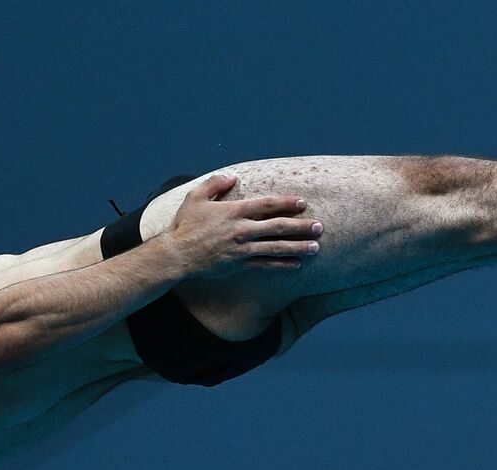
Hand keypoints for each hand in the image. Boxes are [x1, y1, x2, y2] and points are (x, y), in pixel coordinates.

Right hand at [166, 174, 323, 277]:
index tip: (302, 203)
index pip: (268, 204)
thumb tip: (232, 176)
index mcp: (235, 211)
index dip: (287, 203)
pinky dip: (282, 265)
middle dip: (301, 226)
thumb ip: (215, 183)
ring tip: (315, 247)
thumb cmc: (185, 225)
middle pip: (279, 226)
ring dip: (298, 247)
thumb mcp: (196, 197)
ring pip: (277, 247)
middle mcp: (243, 229)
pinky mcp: (240, 264)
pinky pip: (266, 265)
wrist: (178, 255)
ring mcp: (243, 248)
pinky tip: (296, 265)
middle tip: (319, 227)